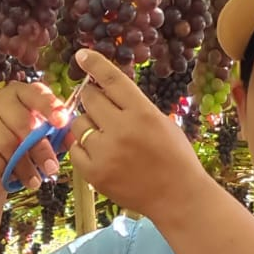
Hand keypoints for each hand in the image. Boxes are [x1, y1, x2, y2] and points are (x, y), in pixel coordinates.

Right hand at [0, 81, 69, 195]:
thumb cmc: (23, 151)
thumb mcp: (44, 141)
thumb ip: (59, 136)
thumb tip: (75, 137)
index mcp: (20, 94)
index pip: (35, 93)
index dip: (49, 107)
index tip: (62, 122)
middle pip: (22, 122)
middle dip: (40, 148)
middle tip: (51, 168)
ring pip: (7, 142)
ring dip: (24, 166)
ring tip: (34, 180)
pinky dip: (4, 169)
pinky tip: (10, 177)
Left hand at [67, 50, 215, 219]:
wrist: (179, 198)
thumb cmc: (176, 159)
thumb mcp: (163, 123)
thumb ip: (136, 106)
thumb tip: (107, 90)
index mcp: (142, 113)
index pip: (111, 79)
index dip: (94, 64)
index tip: (82, 56)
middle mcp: (122, 129)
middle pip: (89, 98)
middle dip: (93, 99)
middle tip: (101, 110)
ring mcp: (106, 152)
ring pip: (78, 123)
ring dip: (87, 125)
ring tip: (104, 137)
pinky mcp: (95, 173)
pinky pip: (75, 149)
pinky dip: (83, 148)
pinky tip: (99, 153)